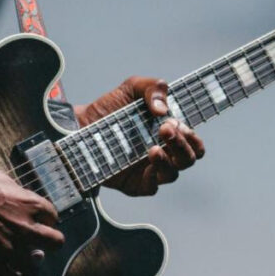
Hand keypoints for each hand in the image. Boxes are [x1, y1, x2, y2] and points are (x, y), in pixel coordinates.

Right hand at [0, 160, 64, 275]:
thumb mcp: (4, 181)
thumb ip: (20, 197)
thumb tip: (25, 206)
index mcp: (30, 204)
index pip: (53, 218)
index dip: (44, 220)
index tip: (35, 222)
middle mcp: (24, 227)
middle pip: (55, 243)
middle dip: (47, 244)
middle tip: (37, 245)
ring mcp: (8, 246)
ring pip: (33, 268)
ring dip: (28, 266)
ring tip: (20, 264)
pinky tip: (5, 273)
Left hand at [75, 76, 204, 195]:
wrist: (80, 124)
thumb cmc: (110, 108)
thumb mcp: (133, 88)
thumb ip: (154, 88)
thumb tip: (163, 109)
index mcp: (169, 133)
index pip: (193, 142)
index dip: (191, 135)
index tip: (175, 122)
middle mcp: (164, 153)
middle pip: (189, 158)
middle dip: (182, 144)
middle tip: (165, 129)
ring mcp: (150, 170)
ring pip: (173, 174)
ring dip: (168, 160)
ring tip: (153, 147)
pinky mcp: (135, 183)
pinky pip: (153, 187)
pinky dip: (154, 176)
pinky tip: (147, 160)